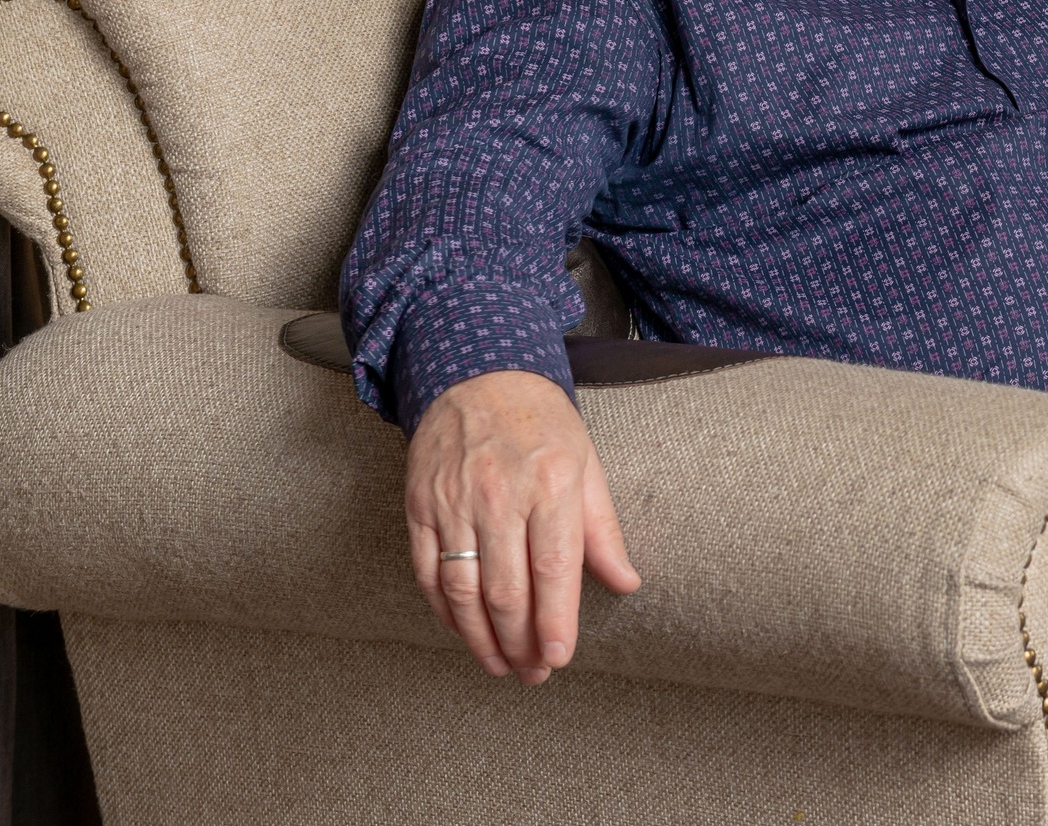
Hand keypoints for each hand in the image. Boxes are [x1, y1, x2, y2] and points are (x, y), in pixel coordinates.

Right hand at [406, 370, 641, 683]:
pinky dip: (446, 611)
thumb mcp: (587, 464)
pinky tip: (464, 630)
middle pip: (507, 590)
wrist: (478, 375)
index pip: (553, 569)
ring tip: (501, 665)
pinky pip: (429, 572)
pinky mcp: (420, 506)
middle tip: (534, 673)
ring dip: (482, 638)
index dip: (555, 623)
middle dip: (521, 642)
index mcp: (551, 483)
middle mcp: (500, 495)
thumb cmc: (542, 424)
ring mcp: (454, 502)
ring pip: (464, 590)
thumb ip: (604, 529)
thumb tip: (626, 582)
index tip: (559, 659)